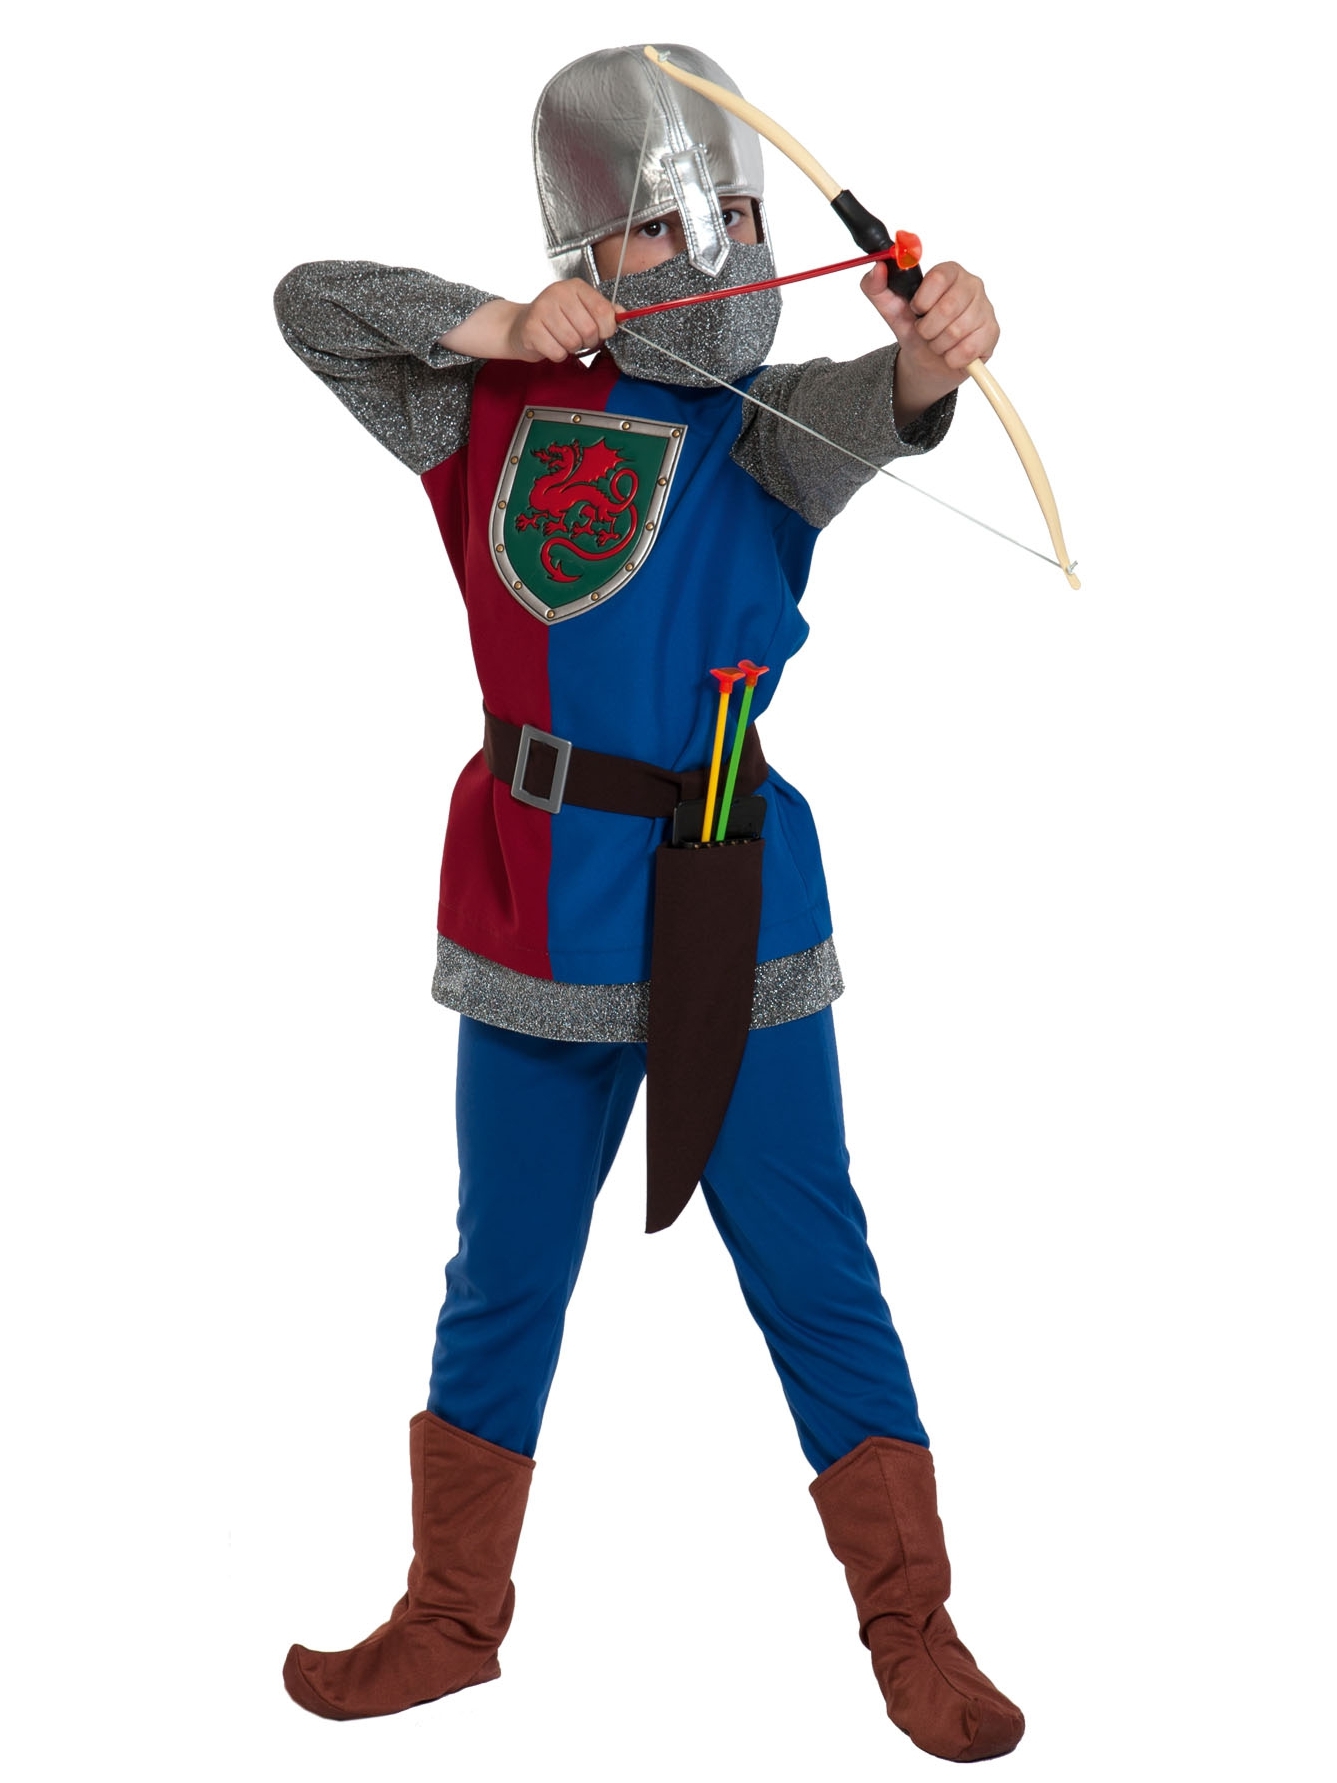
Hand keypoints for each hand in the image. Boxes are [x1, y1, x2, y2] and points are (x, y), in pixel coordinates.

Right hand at [505, 281, 621, 362]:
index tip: (600, 332)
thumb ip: (604, 311)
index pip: (604, 311)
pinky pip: (557, 352)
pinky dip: (557, 354)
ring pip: (573, 342)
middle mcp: (558, 292)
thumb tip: (623, 314)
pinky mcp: (531, 328)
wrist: (520, 325)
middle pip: (589, 329)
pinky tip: (550, 344)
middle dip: (588, 341)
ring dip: (571, 348)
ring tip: (562, 340)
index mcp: (575, 286)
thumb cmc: (556, 320)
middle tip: (578, 338)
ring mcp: (542, 309)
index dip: (607, 329)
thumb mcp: (581, 310)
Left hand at [860, 259, 998, 425]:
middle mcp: (972, 284)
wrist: (928, 361)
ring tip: (937, 342)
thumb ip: (877, 287)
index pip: (938, 277)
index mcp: (949, 271)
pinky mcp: (992, 333)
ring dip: (938, 345)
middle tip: (925, 331)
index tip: (916, 310)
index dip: (922, 300)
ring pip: (957, 331)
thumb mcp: (890, 309)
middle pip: (947, 307)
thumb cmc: (915, 329)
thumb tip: (878, 267)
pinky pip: (968, 349)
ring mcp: (986, 308)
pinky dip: (951, 358)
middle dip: (927, 328)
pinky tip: (951, 353)